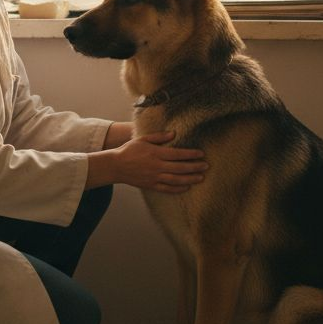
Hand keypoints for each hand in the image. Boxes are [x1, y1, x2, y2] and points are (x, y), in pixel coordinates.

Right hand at [86, 131, 206, 192]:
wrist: (116, 166)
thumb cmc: (129, 150)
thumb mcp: (143, 139)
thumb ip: (159, 137)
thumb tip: (173, 134)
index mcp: (156, 153)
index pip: (178, 154)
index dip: (191, 154)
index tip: (201, 154)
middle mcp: (157, 166)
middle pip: (180, 168)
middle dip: (195, 167)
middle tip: (206, 166)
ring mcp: (154, 177)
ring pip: (176, 180)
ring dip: (190, 179)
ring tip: (201, 178)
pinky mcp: (151, 185)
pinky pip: (167, 189)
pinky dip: (178, 189)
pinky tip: (187, 187)